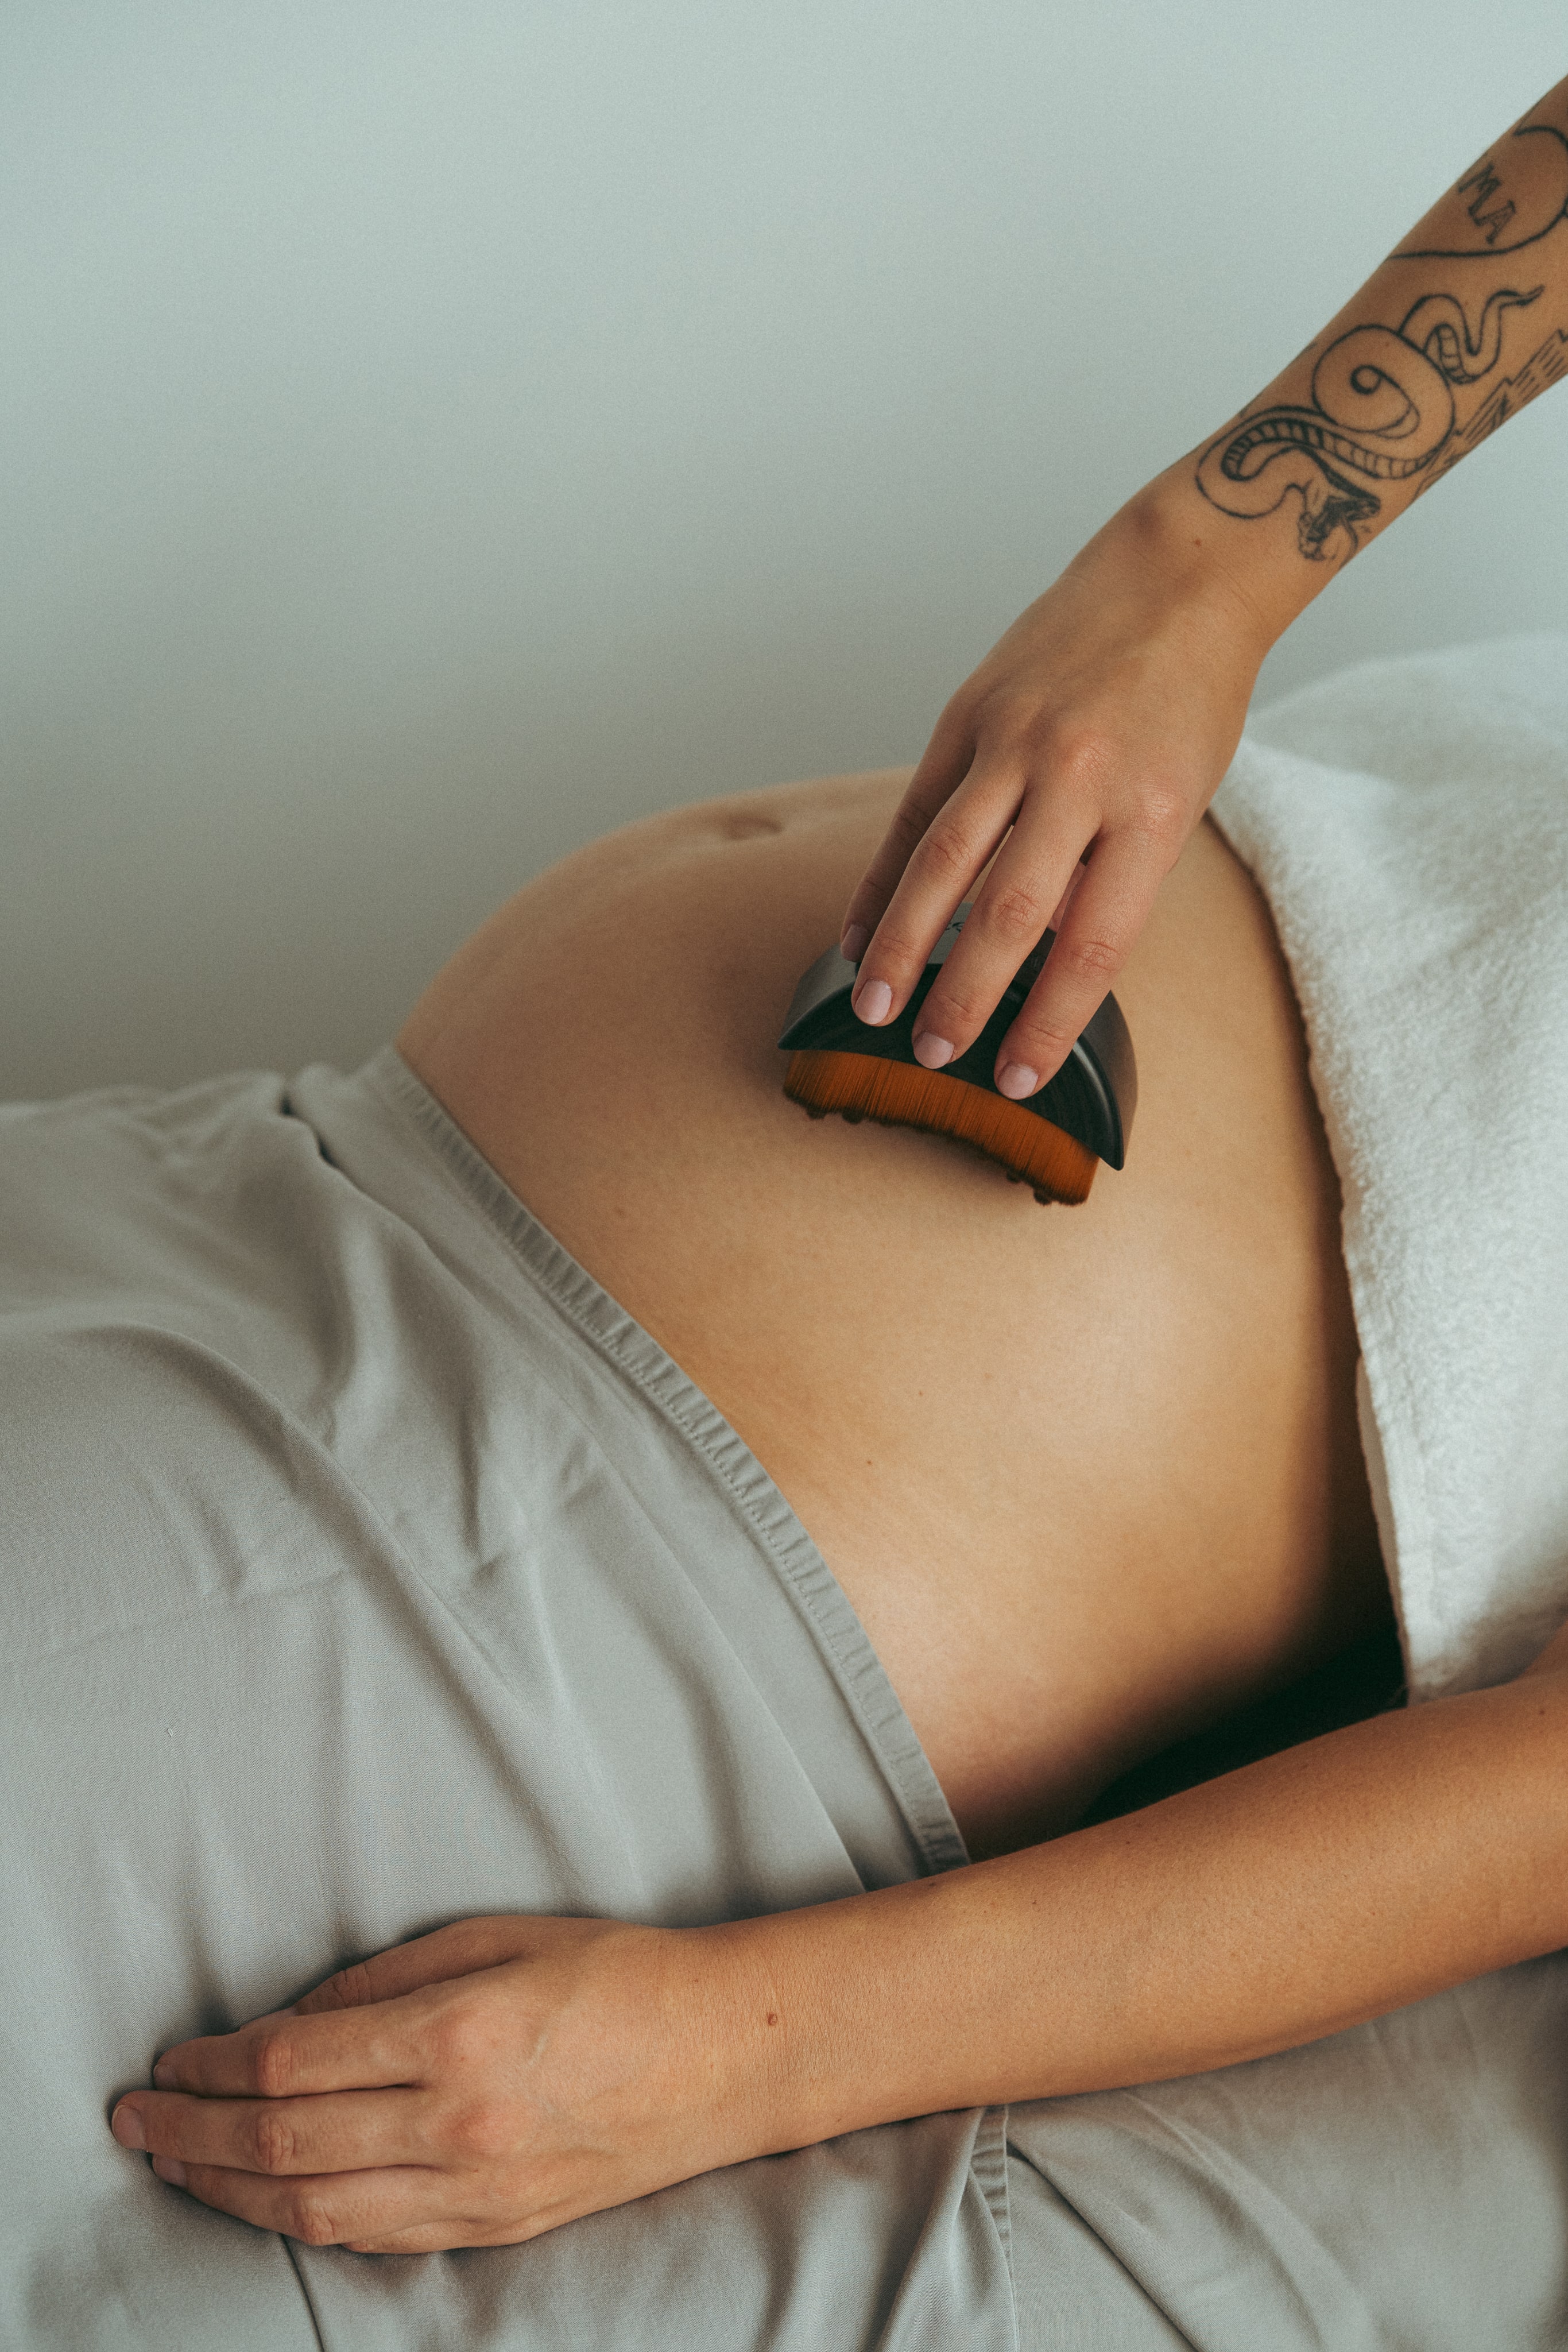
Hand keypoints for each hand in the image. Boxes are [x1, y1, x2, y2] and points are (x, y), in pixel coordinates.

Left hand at [108, 1914, 788, 2252]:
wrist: (719, 2055)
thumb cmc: (616, 1974)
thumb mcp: (498, 1937)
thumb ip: (387, 1977)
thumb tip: (297, 2019)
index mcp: (458, 2031)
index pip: (292, 2063)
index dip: (213, 2066)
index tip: (173, 2059)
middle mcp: (459, 2122)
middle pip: (282, 2144)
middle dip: (191, 2136)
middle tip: (137, 2122)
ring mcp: (476, 2187)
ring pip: (313, 2207)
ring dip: (228, 2190)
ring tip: (176, 2167)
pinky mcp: (494, 2226)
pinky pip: (372, 2237)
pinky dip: (301, 2221)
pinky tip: (264, 2200)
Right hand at [838, 484, 1275, 1095]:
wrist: (1177, 577)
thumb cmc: (1188, 699)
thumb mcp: (1178, 800)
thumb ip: (1109, 876)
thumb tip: (1038, 958)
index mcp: (1148, 814)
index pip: (1092, 946)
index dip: (1050, 1022)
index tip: (1018, 1078)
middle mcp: (1078, 777)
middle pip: (1008, 912)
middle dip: (965, 995)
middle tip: (934, 1052)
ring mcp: (1016, 741)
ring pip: (943, 862)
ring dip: (903, 943)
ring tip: (874, 1003)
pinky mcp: (969, 714)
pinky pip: (916, 810)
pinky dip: (884, 876)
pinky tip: (861, 927)